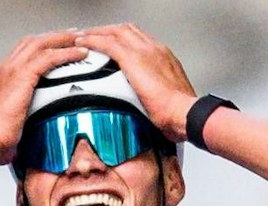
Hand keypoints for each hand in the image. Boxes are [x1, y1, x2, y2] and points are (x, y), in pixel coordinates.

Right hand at [0, 31, 89, 164]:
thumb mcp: (8, 124)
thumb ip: (19, 119)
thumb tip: (30, 132)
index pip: (21, 53)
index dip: (39, 48)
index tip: (54, 48)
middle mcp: (3, 68)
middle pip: (31, 41)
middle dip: (53, 36)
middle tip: (72, 35)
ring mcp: (11, 69)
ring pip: (40, 43)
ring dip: (62, 38)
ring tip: (79, 38)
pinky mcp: (21, 76)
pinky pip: (48, 57)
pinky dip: (66, 52)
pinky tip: (80, 53)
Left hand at [75, 24, 197, 141]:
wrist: (184, 113)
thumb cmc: (180, 114)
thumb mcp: (170, 100)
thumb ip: (158, 95)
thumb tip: (151, 107)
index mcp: (165, 57)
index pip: (140, 39)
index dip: (124, 39)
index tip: (113, 45)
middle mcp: (155, 49)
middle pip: (127, 30)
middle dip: (108, 31)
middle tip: (93, 37)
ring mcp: (144, 51)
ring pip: (115, 32)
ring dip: (98, 33)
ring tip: (83, 38)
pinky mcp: (132, 59)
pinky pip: (107, 43)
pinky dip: (93, 40)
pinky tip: (82, 43)